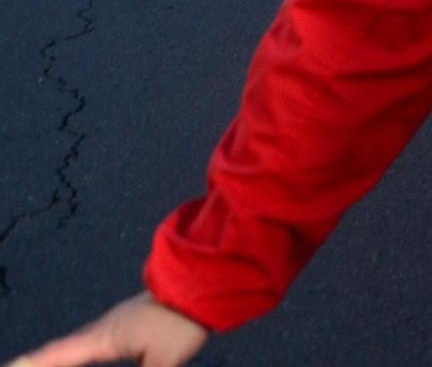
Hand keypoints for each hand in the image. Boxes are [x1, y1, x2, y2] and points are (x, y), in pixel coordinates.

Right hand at [17, 292, 207, 366]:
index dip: (34, 364)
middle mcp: (105, 328)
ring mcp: (118, 321)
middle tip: (21, 365)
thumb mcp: (164, 362)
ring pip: (80, 342)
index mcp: (104, 337)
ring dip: (61, 354)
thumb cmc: (182, 320)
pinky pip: (96, 338)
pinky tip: (88, 351)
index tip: (12, 366)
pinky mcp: (133, 320)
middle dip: (43, 360)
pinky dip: (81, 347)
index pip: (58, 356)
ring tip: (45, 362)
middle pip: (64, 349)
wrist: (204, 282)